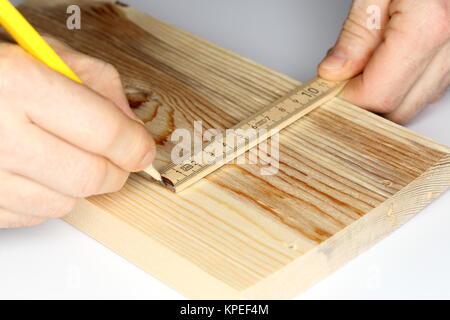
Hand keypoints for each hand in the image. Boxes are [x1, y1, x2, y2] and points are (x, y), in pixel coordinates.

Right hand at [0, 40, 155, 227]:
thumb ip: (100, 85)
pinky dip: (48, 197)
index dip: (135, 145)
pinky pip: (33, 215)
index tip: (142, 149)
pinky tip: (40, 171)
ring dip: (80, 185)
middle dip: (116, 171)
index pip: (105, 132)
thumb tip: (134, 128)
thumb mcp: (47, 54)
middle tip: (117, 160)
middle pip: (89, 176)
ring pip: (63, 203)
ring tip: (68, 156)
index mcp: (19, 84)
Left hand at [318, 0, 448, 123]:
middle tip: (338, 82)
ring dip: (382, 95)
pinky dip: (401, 84)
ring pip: (414, 101)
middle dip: (363, 103)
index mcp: (429, 27)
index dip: (347, 99)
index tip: (326, 90)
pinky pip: (428, 86)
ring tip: (359, 68)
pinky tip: (383, 66)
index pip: (378, 94)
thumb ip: (356, 33)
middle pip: (398, 107)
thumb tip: (335, 71)